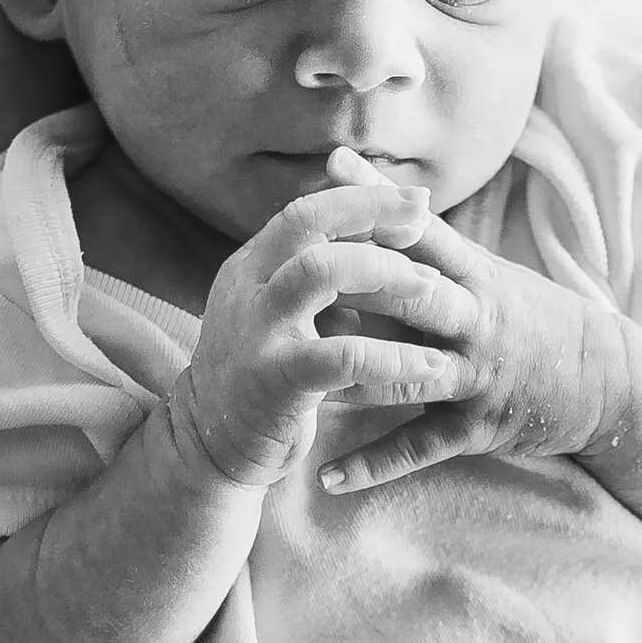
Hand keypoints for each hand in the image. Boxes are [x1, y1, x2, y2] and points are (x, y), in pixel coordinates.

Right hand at [172, 163, 468, 490]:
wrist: (211, 443)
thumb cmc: (264, 375)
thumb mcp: (280, 313)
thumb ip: (316, 279)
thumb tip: (385, 236)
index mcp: (251, 267)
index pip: (306, 212)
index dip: (363, 200)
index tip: (417, 202)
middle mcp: (248, 289)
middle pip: (308, 224)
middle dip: (374, 214)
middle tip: (426, 219)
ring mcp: (258, 332)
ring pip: (321, 272)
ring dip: (384, 272)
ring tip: (430, 284)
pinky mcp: (275, 380)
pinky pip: (344, 356)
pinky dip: (394, 358)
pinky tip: (430, 365)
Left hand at [311, 184, 625, 494]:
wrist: (604, 379)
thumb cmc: (526, 316)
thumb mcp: (485, 269)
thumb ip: (421, 236)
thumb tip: (356, 177)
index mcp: (475, 275)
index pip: (421, 231)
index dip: (377, 202)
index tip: (330, 173)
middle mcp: (476, 320)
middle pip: (410, 297)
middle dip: (354, 290)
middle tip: (292, 290)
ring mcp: (477, 375)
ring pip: (407, 374)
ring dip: (349, 380)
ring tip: (291, 387)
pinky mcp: (480, 426)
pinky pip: (419, 447)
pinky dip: (373, 464)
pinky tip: (327, 476)